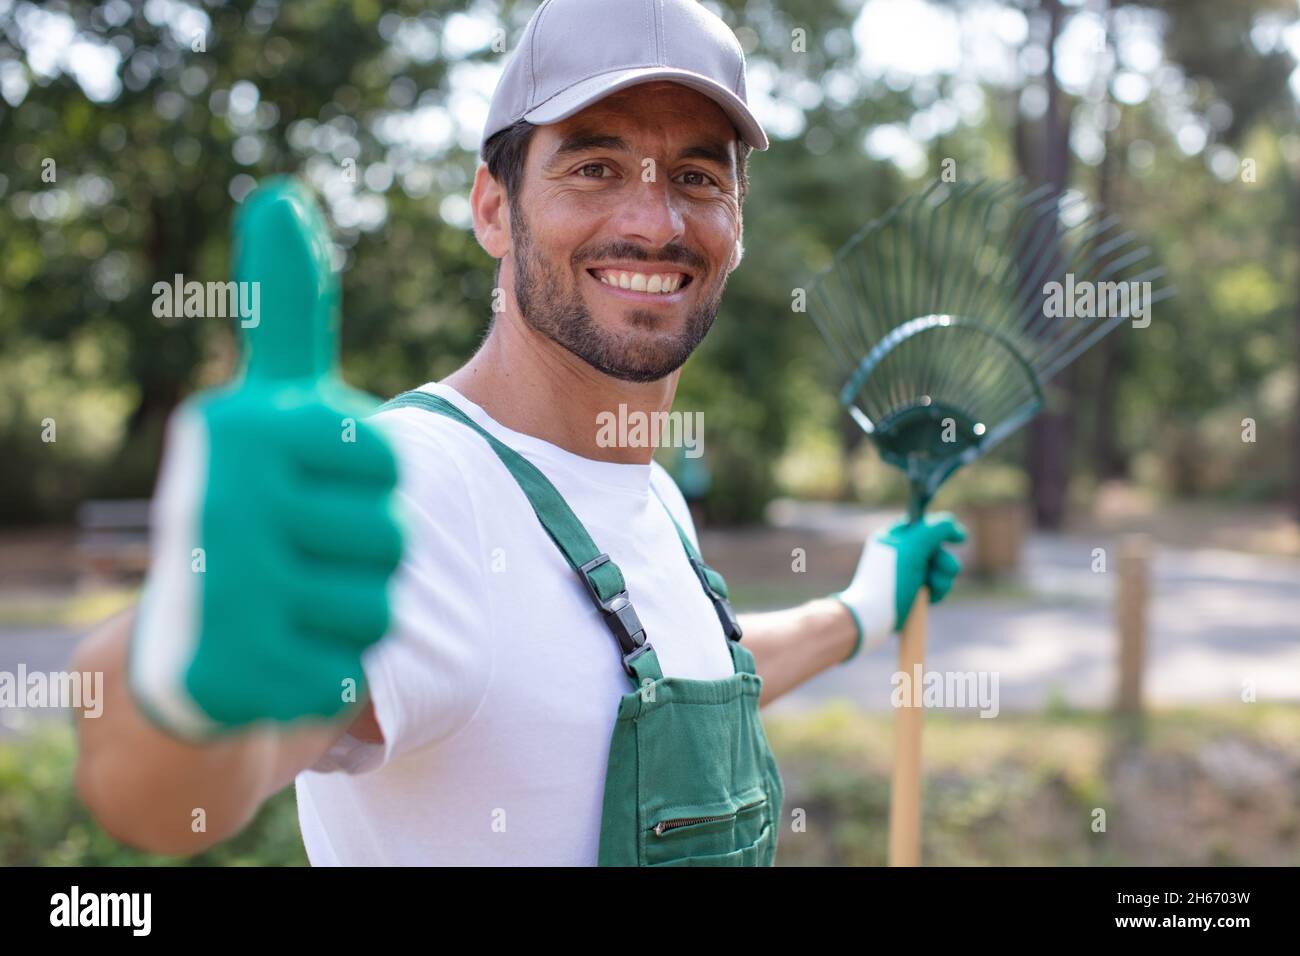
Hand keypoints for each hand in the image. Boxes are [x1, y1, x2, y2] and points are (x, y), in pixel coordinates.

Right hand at [128, 178, 402, 740]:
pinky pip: (352, 669)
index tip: (309, 484)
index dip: (365, 482)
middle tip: (299, 552)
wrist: (187, 642)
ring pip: (379, 604)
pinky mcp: (241, 676)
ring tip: (289, 600)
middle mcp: (223, 500)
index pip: (388, 458)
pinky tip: (277, 655)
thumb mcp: (264, 406)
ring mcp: (228, 592)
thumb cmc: (251, 505)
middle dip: (361, 551)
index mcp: (244, 428)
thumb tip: (281, 193)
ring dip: (348, 610)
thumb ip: (286, 309)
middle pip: (392, 535)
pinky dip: (326, 668)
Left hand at [833, 512, 966, 658]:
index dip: (943, 530)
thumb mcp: (912, 547)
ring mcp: (908, 574)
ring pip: (941, 570)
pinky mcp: (914, 593)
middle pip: (937, 550)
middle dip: (944, 561)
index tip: (960, 538)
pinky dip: (938, 591)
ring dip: (943, 578)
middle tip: (944, 569)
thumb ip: (934, 530)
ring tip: (934, 587)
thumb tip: (952, 523)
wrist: (874, 615)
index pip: (924, 525)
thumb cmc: (889, 579)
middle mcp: (902, 554)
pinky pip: (937, 587)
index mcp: (895, 537)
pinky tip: (931, 598)